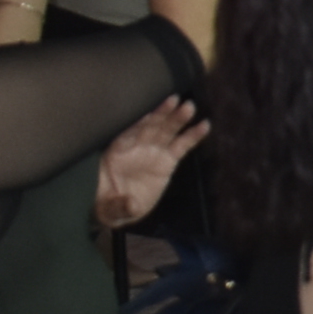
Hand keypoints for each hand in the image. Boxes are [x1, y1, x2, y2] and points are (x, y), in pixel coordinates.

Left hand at [92, 97, 205, 230]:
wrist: (118, 210)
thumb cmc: (108, 205)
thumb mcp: (109, 210)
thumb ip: (120, 206)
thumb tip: (132, 204)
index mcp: (117, 154)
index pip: (128, 134)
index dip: (139, 124)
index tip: (149, 115)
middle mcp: (136, 148)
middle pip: (150, 127)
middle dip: (162, 115)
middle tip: (176, 102)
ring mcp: (153, 153)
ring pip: (166, 131)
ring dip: (177, 119)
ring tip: (189, 107)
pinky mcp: (167, 162)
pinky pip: (181, 146)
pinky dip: (192, 136)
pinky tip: (204, 125)